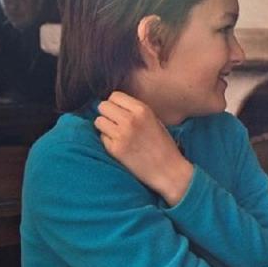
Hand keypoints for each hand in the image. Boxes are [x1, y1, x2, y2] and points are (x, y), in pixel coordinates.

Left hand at [94, 91, 193, 205]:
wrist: (168, 171)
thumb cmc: (164, 146)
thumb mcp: (155, 121)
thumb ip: (136, 111)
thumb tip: (115, 106)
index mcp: (142, 110)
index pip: (114, 96)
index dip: (116, 104)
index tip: (120, 112)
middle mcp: (130, 120)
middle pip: (103, 106)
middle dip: (107, 114)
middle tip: (115, 123)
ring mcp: (121, 134)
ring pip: (99, 121)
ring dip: (105, 127)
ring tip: (117, 134)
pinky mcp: (115, 149)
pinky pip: (101, 137)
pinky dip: (107, 141)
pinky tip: (120, 146)